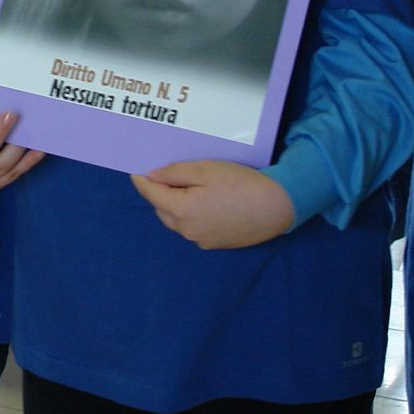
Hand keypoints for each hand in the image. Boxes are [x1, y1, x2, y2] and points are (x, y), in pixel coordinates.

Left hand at [131, 161, 293, 248]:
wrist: (277, 207)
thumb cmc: (241, 184)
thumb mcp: (205, 169)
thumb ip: (174, 173)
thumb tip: (152, 176)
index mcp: (181, 210)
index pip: (151, 194)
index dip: (141, 180)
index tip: (136, 170)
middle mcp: (188, 230)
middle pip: (162, 209)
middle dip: (159, 192)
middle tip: (166, 175)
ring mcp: (202, 240)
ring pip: (177, 220)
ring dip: (175, 205)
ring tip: (186, 187)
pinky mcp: (216, 244)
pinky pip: (194, 227)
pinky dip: (191, 214)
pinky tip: (205, 202)